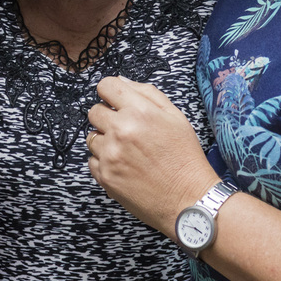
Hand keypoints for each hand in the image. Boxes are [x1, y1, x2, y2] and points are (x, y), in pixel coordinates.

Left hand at [86, 76, 217, 235]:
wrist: (189, 199)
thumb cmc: (185, 158)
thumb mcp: (175, 117)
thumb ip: (147, 94)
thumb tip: (123, 81)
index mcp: (139, 112)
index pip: (106, 86)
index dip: (110, 92)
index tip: (114, 101)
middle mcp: (121, 131)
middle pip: (94, 111)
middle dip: (107, 116)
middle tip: (125, 129)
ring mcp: (110, 155)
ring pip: (91, 137)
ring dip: (105, 140)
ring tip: (128, 151)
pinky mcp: (105, 176)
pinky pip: (92, 160)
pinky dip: (104, 161)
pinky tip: (125, 166)